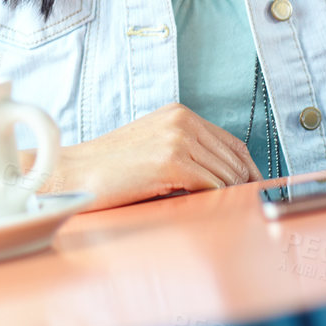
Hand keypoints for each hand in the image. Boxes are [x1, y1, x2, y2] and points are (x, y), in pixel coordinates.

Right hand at [27, 102, 262, 209]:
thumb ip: (187, 150)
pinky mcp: (171, 162)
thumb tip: (226, 178)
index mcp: (179, 114)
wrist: (72, 173)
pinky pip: (212, 186)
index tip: (253, 190)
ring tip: (214, 211)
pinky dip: (212, 200)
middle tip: (239, 209)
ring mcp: (177, 140)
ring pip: (227, 176)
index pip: (233, 143)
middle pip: (235, 161)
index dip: (249, 170)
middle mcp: (182, 121)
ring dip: (225, 197)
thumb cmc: (109, 168)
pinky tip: (199, 208)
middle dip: (241, 188)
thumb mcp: (153, 146)